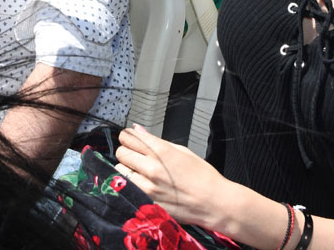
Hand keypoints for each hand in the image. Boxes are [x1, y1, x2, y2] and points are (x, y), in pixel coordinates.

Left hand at [114, 124, 235, 230]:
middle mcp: (151, 168)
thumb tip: (138, 130)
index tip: (132, 140)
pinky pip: (127, 189)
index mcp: (161, 151)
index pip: (128, 137)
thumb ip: (156, 141)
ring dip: (127, 169)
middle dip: (126, 151)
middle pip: (121, 153)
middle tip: (136, 156)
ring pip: (120, 171)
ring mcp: (147, 187)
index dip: (128, 137)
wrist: (214, 203)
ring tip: (140, 172)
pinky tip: (142, 185)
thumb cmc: (202, 176)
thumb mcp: (182, 151)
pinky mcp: (147, 203)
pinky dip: (130, 185)